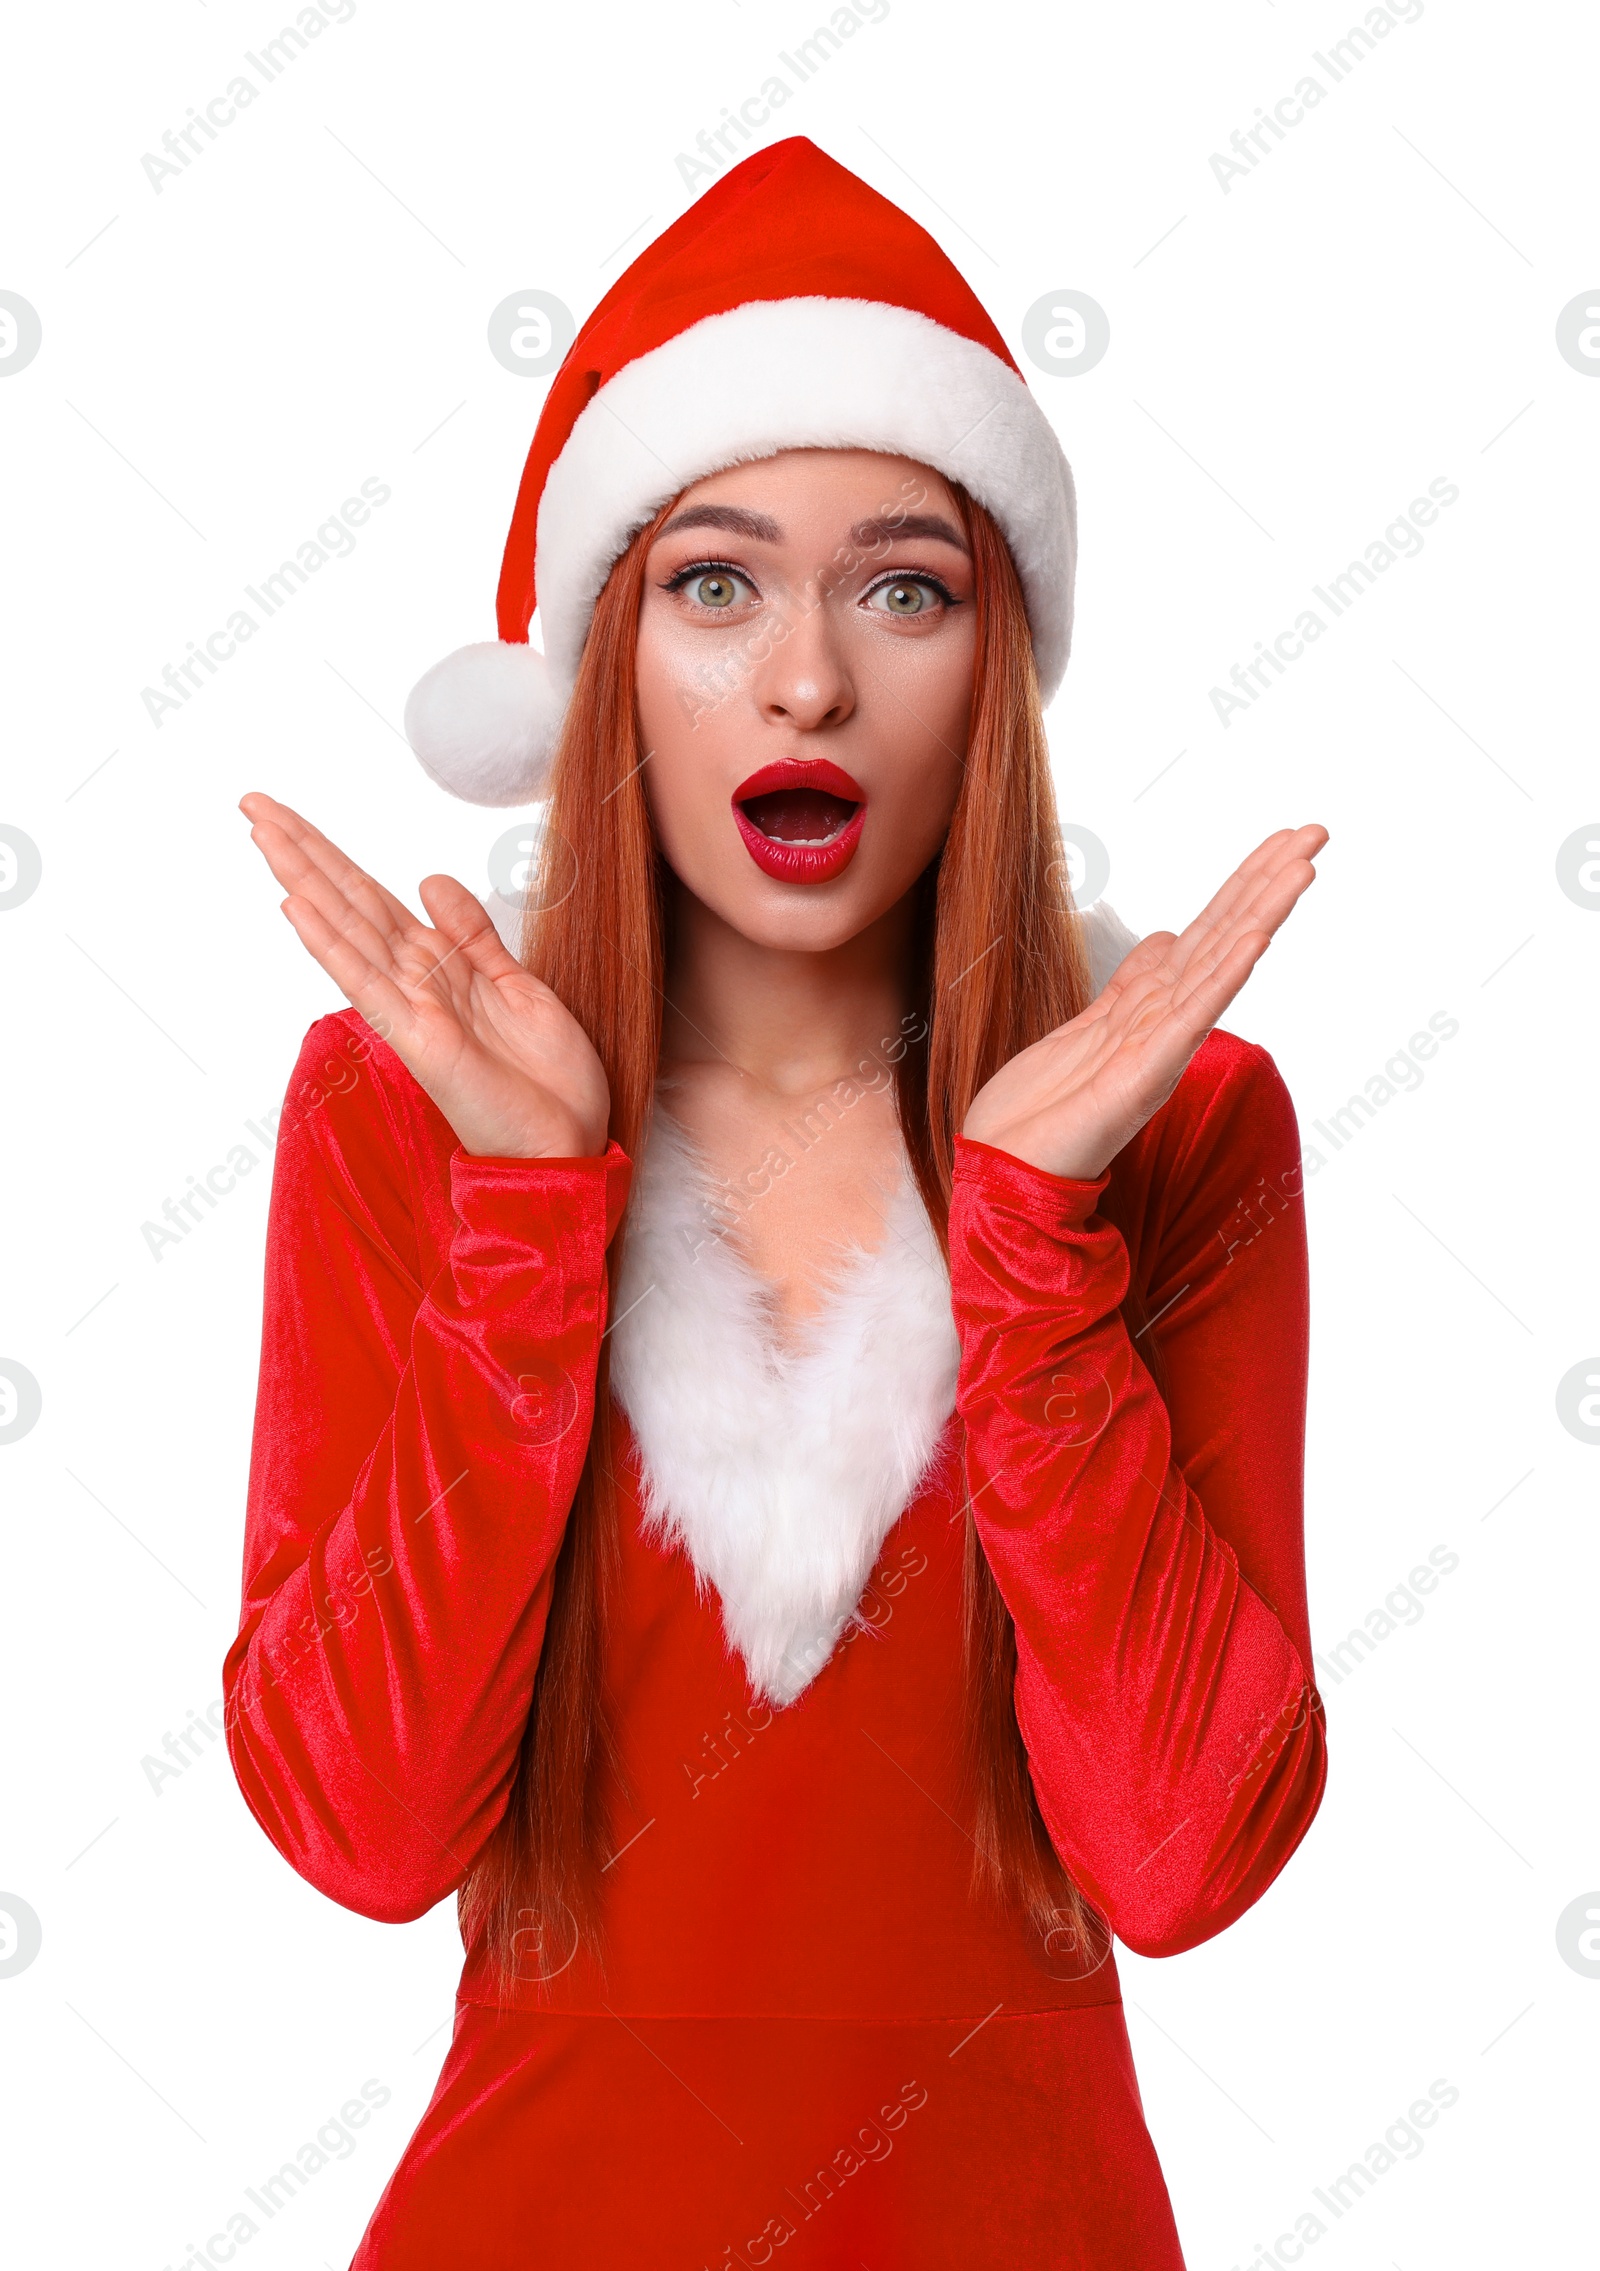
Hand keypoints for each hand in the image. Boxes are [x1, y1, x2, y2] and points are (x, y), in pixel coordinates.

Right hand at [241, 793, 609, 1159]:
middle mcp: (415, 983)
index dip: (332, 855)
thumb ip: (473, 935)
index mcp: (441, 967)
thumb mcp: (519, 986)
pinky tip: (295, 907)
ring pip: (348, 930)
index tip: (288, 816)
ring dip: (303, 879)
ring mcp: (411, 1009)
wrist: (568, 1145)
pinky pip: (367, 982)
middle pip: (348, 902)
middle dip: (301, 851)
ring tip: (261, 833)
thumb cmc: (547, 1082)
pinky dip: (331, 944)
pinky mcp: (418, 1039)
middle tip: (251, 801)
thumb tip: (428, 880)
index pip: (372, 899)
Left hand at [962, 824, 1327, 1180]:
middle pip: (1224, 937)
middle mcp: (1165, 1024)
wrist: (1006, 1168)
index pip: (1208, 931)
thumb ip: (1134, 984)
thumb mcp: (1088, 1027)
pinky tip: (1254, 939)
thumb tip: (1165, 938)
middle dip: (1268, 882)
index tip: (1286, 838)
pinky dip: (1223, 978)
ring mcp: (1158, 1049)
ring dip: (1261, 914)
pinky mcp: (1141, 1078)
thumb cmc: (1042, 1111)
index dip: (1245, 882)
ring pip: (1218, 967)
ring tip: (1301, 869)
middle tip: (1316, 832)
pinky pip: (1190, 1020)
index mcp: (1151, 1007)